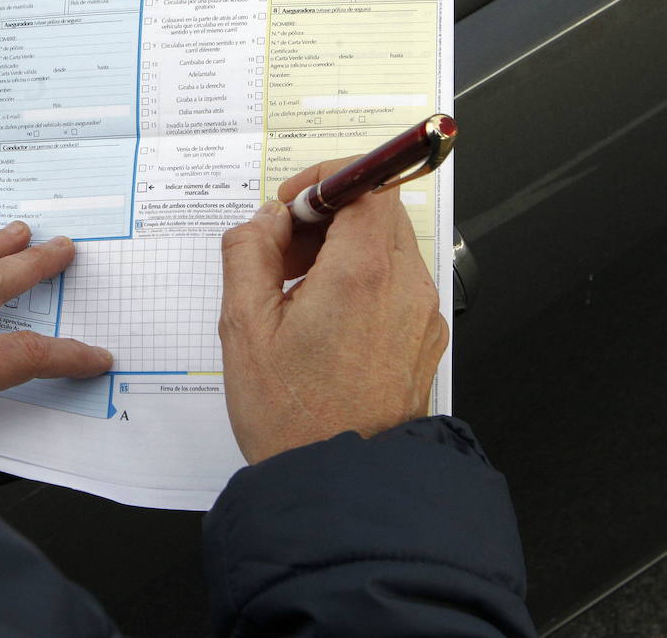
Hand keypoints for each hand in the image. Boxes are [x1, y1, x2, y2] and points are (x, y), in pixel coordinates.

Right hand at [218, 158, 449, 464]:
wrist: (340, 485)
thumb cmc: (293, 416)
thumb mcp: (243, 326)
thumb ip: (247, 252)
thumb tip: (263, 220)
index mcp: (363, 274)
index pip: (365, 183)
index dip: (324, 180)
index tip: (290, 203)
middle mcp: (405, 288)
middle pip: (378, 212)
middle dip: (326, 217)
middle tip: (281, 251)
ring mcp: (421, 316)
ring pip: (387, 248)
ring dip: (340, 250)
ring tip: (293, 293)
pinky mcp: (423, 340)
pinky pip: (395, 285)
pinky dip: (358, 282)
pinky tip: (318, 321)